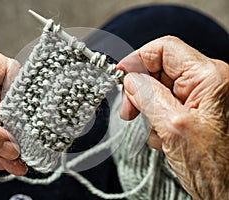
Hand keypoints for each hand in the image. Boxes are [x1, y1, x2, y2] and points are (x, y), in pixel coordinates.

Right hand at [117, 36, 228, 198]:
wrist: (228, 194)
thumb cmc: (213, 167)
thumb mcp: (173, 127)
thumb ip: (148, 97)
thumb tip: (130, 79)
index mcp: (209, 77)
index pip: (165, 49)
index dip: (137, 59)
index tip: (119, 76)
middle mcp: (207, 82)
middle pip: (160, 68)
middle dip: (139, 89)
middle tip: (128, 111)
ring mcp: (200, 97)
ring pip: (159, 88)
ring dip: (148, 109)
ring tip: (154, 132)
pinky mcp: (194, 111)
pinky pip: (166, 104)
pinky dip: (157, 119)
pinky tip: (163, 138)